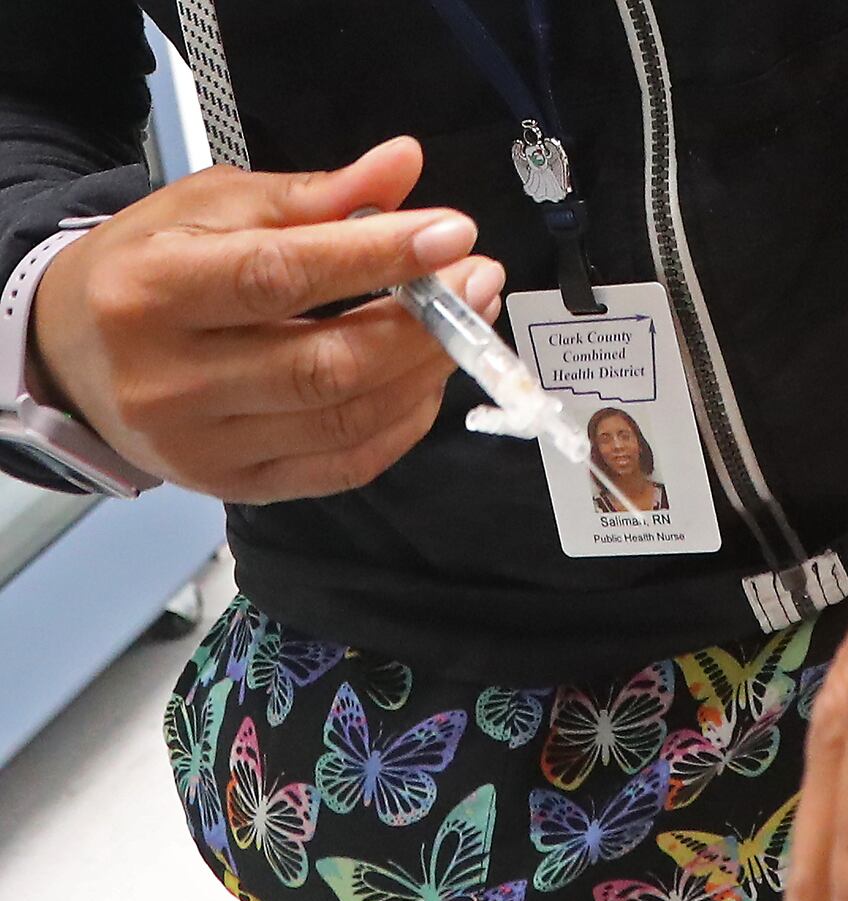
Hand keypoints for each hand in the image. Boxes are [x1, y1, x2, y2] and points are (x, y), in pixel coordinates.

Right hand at [30, 136, 505, 502]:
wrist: (72, 357)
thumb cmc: (150, 271)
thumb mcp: (212, 208)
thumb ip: (313, 195)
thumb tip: (404, 166)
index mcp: (152, 292)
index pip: (280, 277)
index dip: (377, 256)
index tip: (452, 233)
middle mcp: (171, 382)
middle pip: (326, 364)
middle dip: (422, 322)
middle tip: (477, 279)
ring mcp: (204, 448)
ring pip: (347, 420)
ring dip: (425, 370)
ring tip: (462, 321)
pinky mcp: (237, 488)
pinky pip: (346, 466)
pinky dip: (403, 422)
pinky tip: (425, 378)